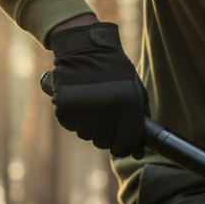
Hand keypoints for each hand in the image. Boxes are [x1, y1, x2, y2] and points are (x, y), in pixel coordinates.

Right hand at [48, 22, 149, 157]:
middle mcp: (104, 113)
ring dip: (90, 126)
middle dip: (107, 135)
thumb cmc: (117, 73)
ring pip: (86, 135)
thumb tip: (139, 153)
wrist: (87, 50)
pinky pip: (70, 124)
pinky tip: (81, 102)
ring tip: (94, 105)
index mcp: (126, 109)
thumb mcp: (137, 93)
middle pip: (103, 142)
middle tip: (107, 117)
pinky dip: (75, 118)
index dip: (124, 146)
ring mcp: (82, 111)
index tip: (123, 142)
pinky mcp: (64, 107)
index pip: (124, 145)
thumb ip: (140, 122)